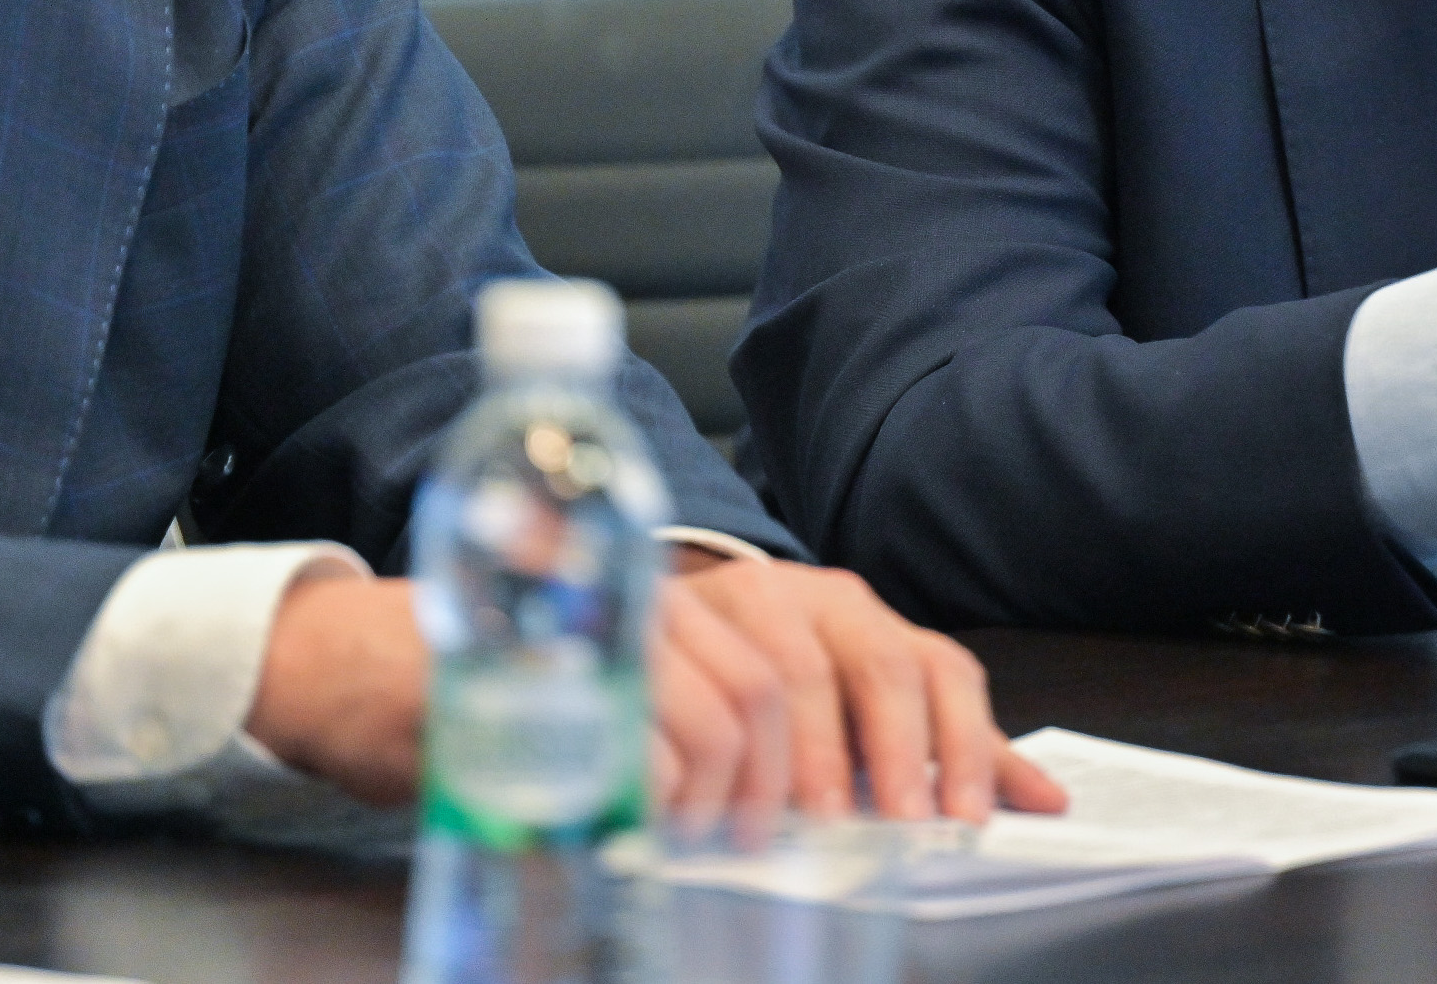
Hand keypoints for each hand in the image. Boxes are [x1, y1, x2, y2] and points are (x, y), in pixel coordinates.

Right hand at [244, 555, 1068, 833]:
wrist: (426, 670)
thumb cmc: (609, 708)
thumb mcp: (747, 726)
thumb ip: (862, 751)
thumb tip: (1010, 798)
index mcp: (801, 606)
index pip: (917, 655)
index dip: (961, 740)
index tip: (979, 821)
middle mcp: (744, 589)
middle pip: (842, 672)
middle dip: (872, 775)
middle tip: (872, 848)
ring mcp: (667, 609)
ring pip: (755, 702)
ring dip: (759, 791)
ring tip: (738, 839)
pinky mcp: (595, 642)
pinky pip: (670, 723)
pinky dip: (681, 786)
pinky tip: (667, 818)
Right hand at [651, 553, 1067, 841]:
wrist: (679, 612)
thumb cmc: (789, 668)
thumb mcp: (872, 700)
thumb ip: (955, 745)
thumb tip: (1048, 799)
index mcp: (869, 616)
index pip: (939, 665)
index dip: (961, 742)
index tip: (964, 815)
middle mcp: (815, 597)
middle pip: (876, 664)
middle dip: (894, 751)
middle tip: (899, 821)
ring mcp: (744, 600)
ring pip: (790, 673)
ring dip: (806, 757)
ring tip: (812, 821)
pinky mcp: (676, 617)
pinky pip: (706, 676)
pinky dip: (724, 745)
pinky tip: (728, 795)